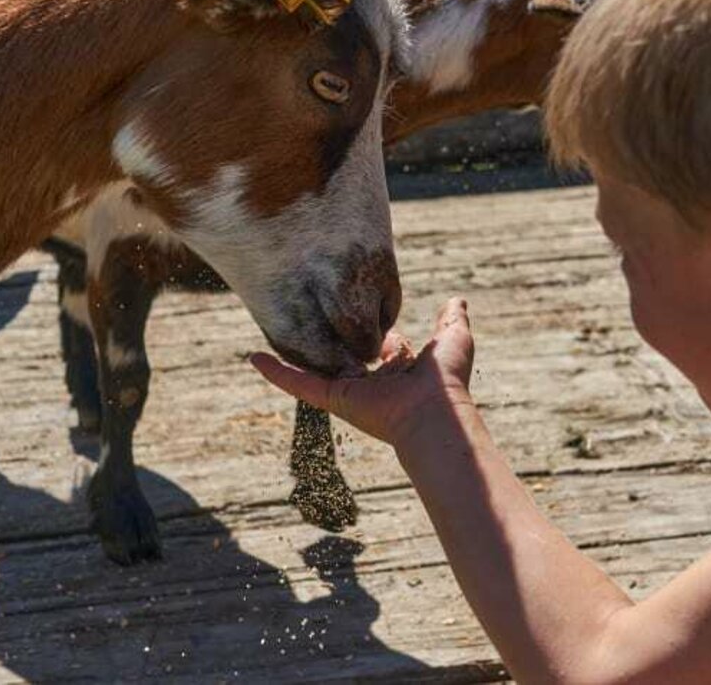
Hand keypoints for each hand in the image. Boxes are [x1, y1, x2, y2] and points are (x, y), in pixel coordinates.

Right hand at [250, 298, 475, 448]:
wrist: (435, 411)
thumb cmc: (447, 379)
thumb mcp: (453, 338)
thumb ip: (451, 318)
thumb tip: (455, 300)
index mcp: (399, 368)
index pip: (379, 344)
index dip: (369, 326)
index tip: (353, 310)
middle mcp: (372, 380)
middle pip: (343, 354)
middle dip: (328, 338)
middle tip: (306, 313)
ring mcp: (350, 390)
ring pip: (315, 368)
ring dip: (292, 355)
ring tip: (269, 334)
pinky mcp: (333, 397)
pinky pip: (299, 383)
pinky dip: (276, 372)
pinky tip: (255, 359)